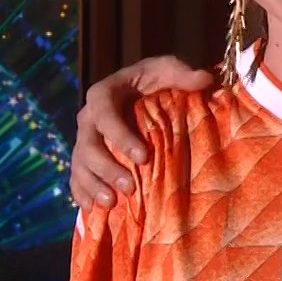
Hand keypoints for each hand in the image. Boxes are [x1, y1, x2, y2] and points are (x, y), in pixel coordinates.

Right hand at [71, 55, 211, 208]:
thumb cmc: (154, 81)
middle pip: (87, 145)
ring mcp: (84, 141)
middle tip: (130, 188)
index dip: (119, 136)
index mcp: (103, 94)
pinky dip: (81, 193)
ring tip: (111, 204)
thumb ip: (182, 74)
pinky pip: (76, 178)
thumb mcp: (167, 70)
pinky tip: (92, 210)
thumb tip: (205, 79)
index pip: (104, 113)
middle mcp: (88, 118)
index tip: (142, 157)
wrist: (138, 92)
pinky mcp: (85, 159)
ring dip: (93, 185)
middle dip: (106, 168)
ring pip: (80, 165)